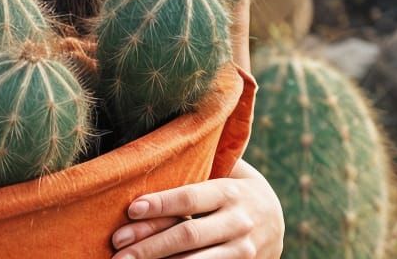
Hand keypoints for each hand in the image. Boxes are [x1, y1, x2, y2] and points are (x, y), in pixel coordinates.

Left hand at [109, 158, 283, 257]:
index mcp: (228, 191)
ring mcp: (243, 250)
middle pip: (187, 235)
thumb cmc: (235, 186)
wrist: (278, 219)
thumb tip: (153, 147)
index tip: (130, 209)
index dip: (160, 204)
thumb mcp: (227, 170)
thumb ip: (200, 164)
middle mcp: (237, 222)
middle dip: (149, 243)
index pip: (189, 198)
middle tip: (118, 246)